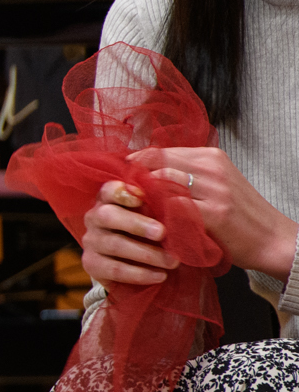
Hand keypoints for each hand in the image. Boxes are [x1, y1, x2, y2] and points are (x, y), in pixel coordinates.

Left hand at [130, 147, 298, 279]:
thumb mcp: (215, 184)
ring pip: (162, 180)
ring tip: (131, 207)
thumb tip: (144, 173)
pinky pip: (173, 206)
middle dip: (134, 177)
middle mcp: (212, 167)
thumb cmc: (239, 215)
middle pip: (157, 162)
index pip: (160, 151)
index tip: (122, 178)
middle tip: (119, 193)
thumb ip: (185, 175)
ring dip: (142, 194)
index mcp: (211, 156)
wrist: (272, 239)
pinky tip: (149, 222)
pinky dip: (157, 212)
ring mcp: (214, 189)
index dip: (137, 164)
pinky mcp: (214, 212)